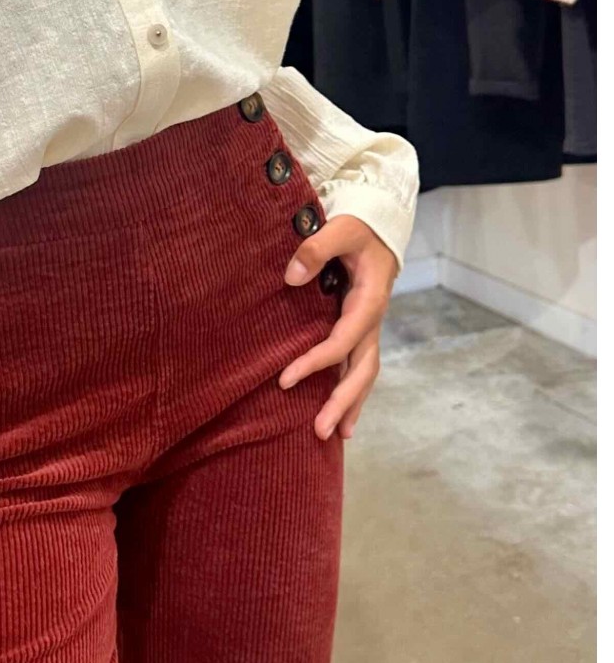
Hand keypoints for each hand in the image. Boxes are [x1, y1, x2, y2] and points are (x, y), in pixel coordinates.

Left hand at [279, 214, 397, 441]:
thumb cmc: (358, 227)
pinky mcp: (360, 328)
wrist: (378, 226)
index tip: (284, 379)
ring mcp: (368, 327)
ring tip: (334, 435)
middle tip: (319, 431)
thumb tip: (291, 277)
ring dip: (351, 404)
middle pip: (362, 369)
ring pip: (364, 373)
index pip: (343, 340)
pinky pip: (357, 364)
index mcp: (369, 300)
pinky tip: (340, 414)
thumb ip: (316, 248)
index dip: (316, 362)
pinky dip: (351, 390)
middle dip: (343, 401)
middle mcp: (372, 320)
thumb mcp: (341, 228)